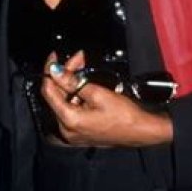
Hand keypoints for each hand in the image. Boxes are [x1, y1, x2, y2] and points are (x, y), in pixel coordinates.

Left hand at [40, 51, 173, 147]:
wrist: (142, 131)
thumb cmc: (125, 115)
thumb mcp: (98, 93)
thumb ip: (73, 81)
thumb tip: (55, 70)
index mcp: (69, 120)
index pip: (48, 91)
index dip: (50, 71)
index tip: (55, 57)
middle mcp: (67, 130)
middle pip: (56, 95)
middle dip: (65, 74)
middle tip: (78, 59)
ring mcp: (73, 133)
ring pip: (64, 100)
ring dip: (71, 82)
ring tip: (82, 67)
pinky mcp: (80, 132)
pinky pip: (71, 109)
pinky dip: (75, 94)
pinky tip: (84, 83)